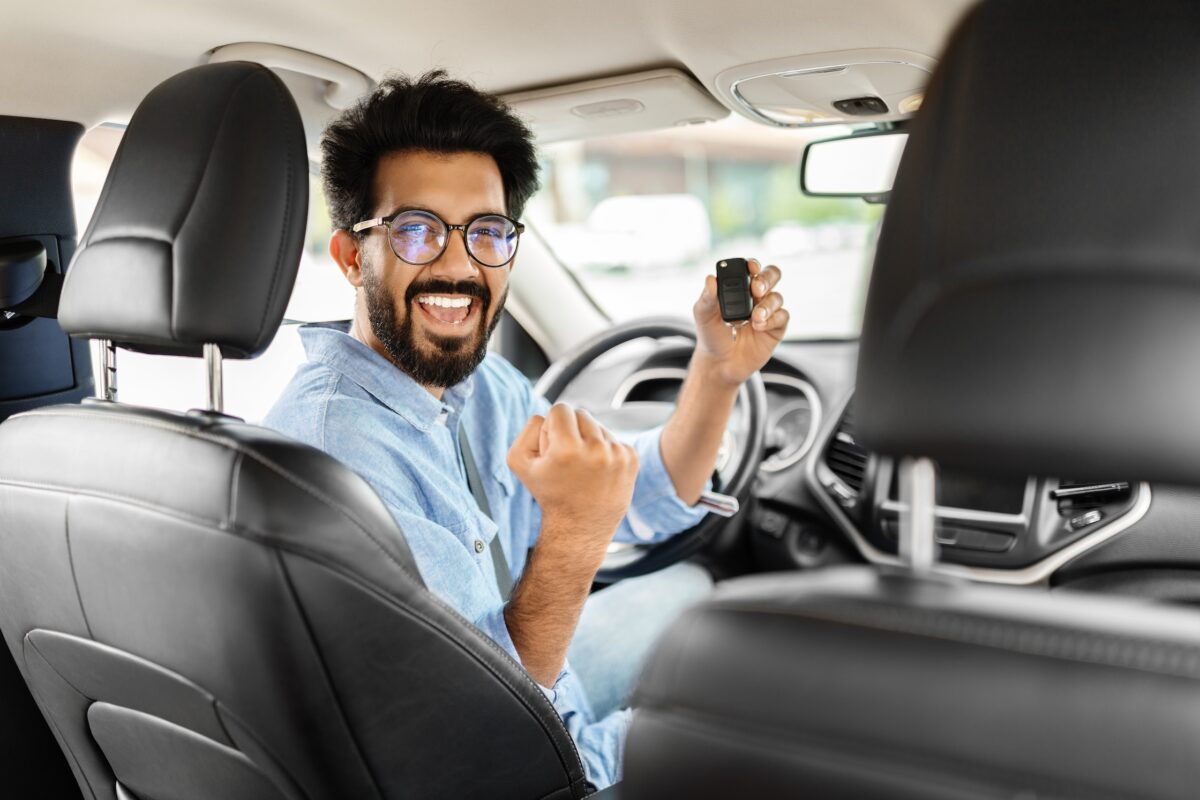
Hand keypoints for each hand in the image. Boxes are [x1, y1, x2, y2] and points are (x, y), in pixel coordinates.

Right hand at [507, 403, 638, 552]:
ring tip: (582, 468)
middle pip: (581, 413)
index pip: (560, 409)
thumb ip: (528, 429)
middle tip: (567, 459)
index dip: (552, 427)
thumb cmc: (548, 493)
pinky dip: (604, 450)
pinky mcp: (631, 459)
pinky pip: (613, 438)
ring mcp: (617, 455)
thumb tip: (548, 415)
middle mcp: (596, 450)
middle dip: (571, 430)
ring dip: (588, 440)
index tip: (553, 449)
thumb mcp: (520, 462)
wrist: (580, 527)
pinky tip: (597, 472)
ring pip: (598, 426)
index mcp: (567, 449)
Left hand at [692, 258, 788, 386]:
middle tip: (756, 289)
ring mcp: (767, 312)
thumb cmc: (711, 336)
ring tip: (755, 317)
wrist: (719, 364)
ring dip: (767, 304)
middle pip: (772, 276)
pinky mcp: (776, 328)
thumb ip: (707, 298)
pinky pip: (783, 316)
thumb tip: (710, 278)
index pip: (751, 268)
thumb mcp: (703, 316)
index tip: (750, 267)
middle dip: (767, 278)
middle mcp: (756, 296)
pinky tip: (759, 326)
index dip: (753, 264)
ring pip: (777, 297)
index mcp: (739, 287)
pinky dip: (772, 319)